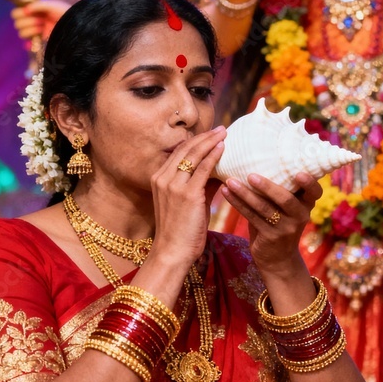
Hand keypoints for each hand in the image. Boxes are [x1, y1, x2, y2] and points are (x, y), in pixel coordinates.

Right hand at [11, 0, 68, 42]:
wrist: (74, 25)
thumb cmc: (64, 12)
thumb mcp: (51, 5)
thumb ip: (37, 5)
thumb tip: (26, 10)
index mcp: (32, 11)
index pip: (15, 13)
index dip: (20, 13)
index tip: (29, 12)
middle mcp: (31, 21)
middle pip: (17, 24)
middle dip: (28, 21)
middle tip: (41, 20)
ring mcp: (34, 32)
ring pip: (21, 33)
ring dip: (32, 29)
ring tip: (43, 27)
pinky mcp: (39, 41)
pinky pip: (27, 44)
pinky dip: (31, 41)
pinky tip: (40, 36)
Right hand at [148, 127, 226, 269]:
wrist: (172, 252)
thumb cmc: (180, 232)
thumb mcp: (187, 204)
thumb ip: (199, 186)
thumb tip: (217, 173)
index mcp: (158, 179)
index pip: (178, 152)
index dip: (195, 141)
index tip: (210, 134)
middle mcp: (163, 178)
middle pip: (186, 148)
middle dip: (205, 136)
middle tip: (221, 129)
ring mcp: (173, 185)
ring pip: (194, 154)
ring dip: (211, 141)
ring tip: (224, 133)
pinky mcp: (187, 193)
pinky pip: (203, 168)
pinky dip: (214, 155)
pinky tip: (223, 147)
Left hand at [221, 172, 322, 272]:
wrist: (278, 259)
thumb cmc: (280, 223)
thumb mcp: (286, 208)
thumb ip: (281, 190)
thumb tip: (257, 157)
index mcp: (306, 204)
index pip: (315, 192)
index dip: (310, 183)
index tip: (299, 172)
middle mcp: (300, 216)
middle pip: (286, 199)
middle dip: (267, 186)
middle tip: (251, 174)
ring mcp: (286, 228)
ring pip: (264, 208)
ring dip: (245, 193)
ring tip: (230, 181)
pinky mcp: (270, 237)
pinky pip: (251, 217)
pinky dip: (237, 203)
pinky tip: (225, 192)